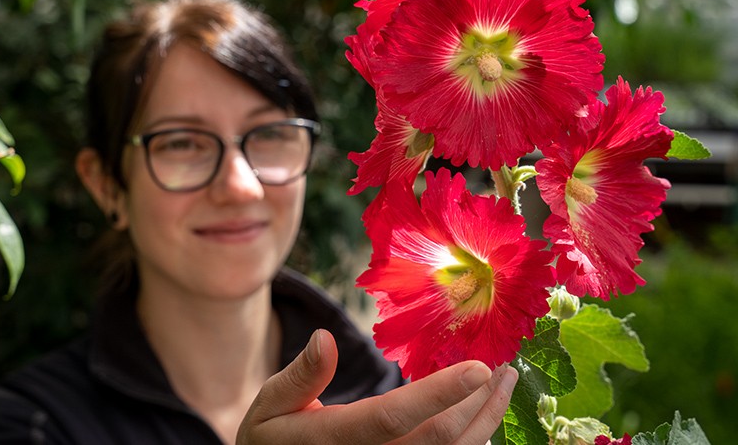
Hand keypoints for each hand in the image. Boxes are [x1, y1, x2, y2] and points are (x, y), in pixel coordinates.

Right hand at [238, 329, 516, 444]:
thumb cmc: (271, 439)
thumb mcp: (269, 406)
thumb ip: (299, 376)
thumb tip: (326, 339)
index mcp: (332, 440)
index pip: (392, 417)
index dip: (439, 395)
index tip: (478, 369)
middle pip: (437, 442)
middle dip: (478, 405)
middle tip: (503, 367)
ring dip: (484, 423)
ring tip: (505, 385)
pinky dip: (470, 442)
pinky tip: (484, 416)